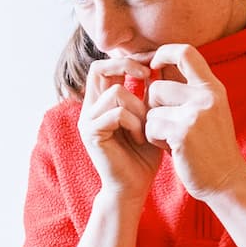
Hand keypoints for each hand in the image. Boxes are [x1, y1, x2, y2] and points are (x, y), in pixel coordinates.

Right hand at [77, 56, 162, 204]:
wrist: (134, 186)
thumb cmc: (144, 154)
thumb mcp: (149, 116)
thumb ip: (148, 92)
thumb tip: (157, 62)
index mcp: (100, 102)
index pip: (104, 66)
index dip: (127, 60)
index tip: (151, 66)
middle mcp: (89, 108)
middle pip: (97, 69)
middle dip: (125, 67)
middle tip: (146, 77)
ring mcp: (87, 121)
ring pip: (115, 93)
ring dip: (138, 106)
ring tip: (146, 126)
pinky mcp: (91, 135)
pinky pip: (116, 114)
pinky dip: (134, 123)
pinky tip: (141, 138)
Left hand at [143, 44, 245, 199]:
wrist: (225, 180)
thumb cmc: (209, 147)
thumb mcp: (203, 111)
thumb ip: (184, 89)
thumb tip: (157, 64)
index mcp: (212, 87)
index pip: (185, 51)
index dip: (163, 53)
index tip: (153, 66)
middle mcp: (207, 96)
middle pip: (156, 86)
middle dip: (152, 108)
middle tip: (166, 126)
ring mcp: (196, 113)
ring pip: (150, 108)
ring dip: (152, 125)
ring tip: (170, 138)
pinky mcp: (184, 132)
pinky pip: (150, 126)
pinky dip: (153, 139)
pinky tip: (171, 148)